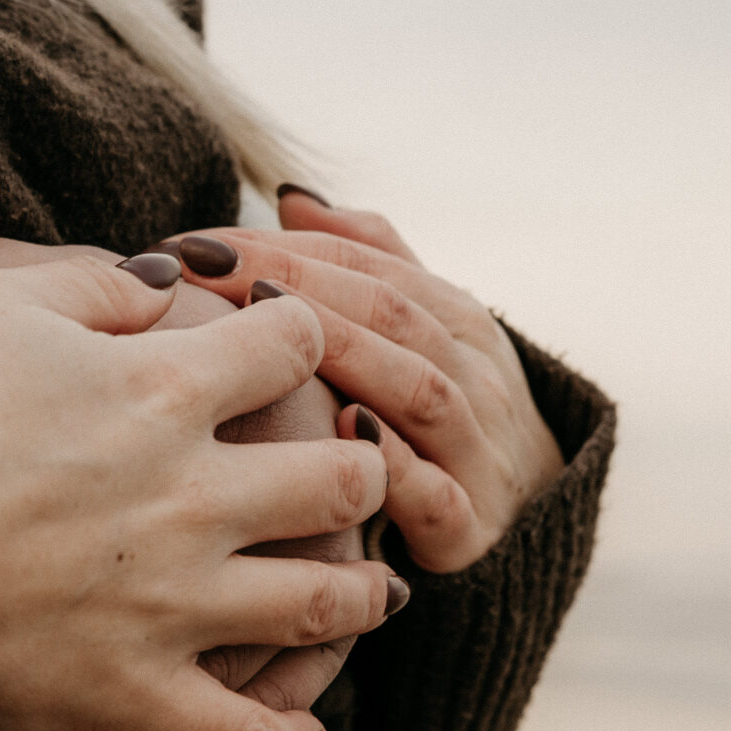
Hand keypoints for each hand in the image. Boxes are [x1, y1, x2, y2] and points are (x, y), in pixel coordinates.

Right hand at [0, 253, 392, 730]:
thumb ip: (90, 284)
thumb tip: (165, 285)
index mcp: (160, 385)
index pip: (296, 342)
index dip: (301, 339)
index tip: (289, 354)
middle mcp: (188, 495)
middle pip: (343, 477)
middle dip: (360, 473)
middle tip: (352, 480)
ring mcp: (168, 603)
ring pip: (325, 602)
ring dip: (356, 595)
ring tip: (364, 593)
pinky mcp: (130, 697)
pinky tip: (292, 729)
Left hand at [165, 193, 563, 572]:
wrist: (537, 531)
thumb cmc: (446, 425)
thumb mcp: (420, 338)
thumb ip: (366, 265)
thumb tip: (292, 199)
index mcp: (455, 319)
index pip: (364, 263)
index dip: (280, 245)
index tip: (193, 243)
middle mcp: (474, 374)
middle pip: (387, 312)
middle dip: (293, 284)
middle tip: (203, 272)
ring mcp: (478, 451)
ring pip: (418, 388)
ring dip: (344, 352)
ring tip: (265, 330)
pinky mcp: (473, 530)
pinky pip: (435, 492)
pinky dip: (392, 462)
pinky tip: (342, 431)